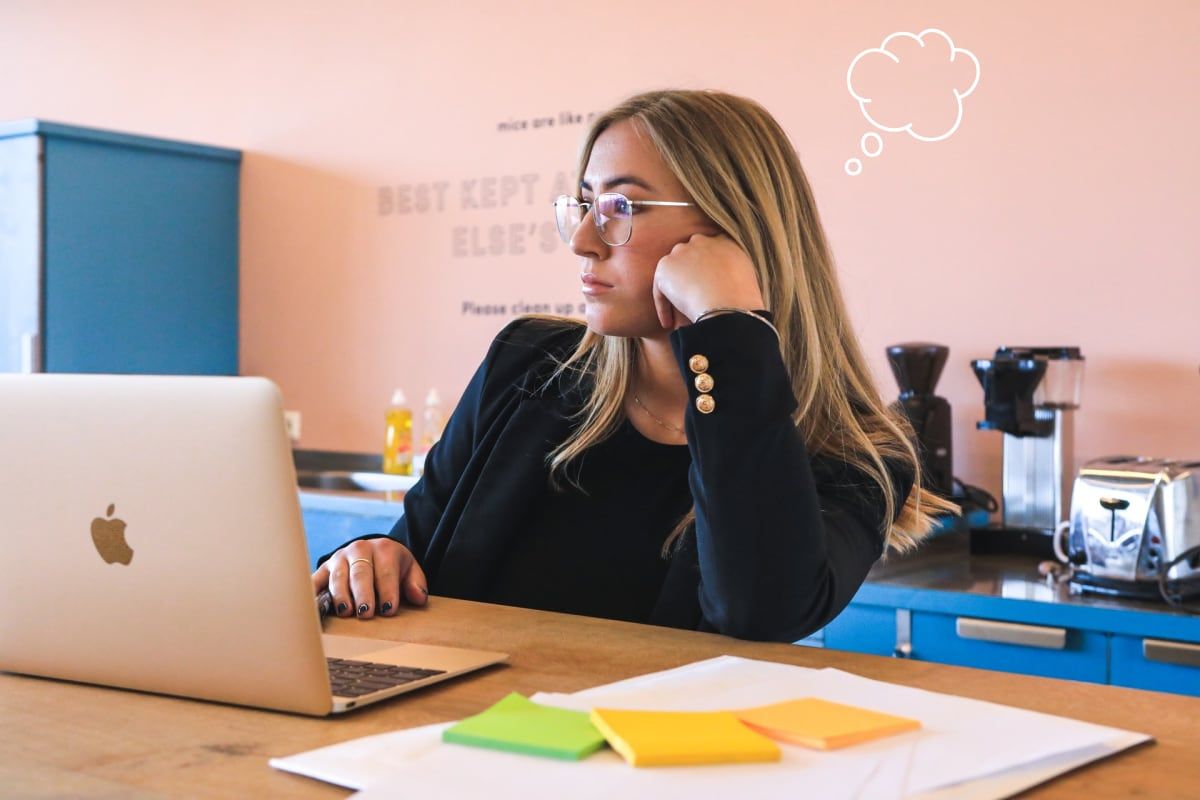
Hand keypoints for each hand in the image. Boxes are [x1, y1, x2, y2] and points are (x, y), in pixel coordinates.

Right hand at [311, 538, 428, 618]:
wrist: (372, 551)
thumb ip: (416, 584)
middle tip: (366, 614)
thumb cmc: (393, 566)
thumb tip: (418, 597)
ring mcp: (339, 558)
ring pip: (338, 577)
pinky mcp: (324, 568)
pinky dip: (313, 592)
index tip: (388, 610)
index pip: (386, 572)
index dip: (388, 591)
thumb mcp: (410, 570)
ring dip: (341, 595)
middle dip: (363, 594)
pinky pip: (315, 579)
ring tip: (346, 612)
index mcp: (384, 549)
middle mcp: (359, 549)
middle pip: (360, 573)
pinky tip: (313, 605)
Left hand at [652, 233, 765, 329]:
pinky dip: (664, 307)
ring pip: (673, 272)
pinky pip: (660, 289)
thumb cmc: (742, 300)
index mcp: (725, 242)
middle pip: (690, 256)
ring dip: (675, 292)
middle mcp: (702, 241)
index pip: (711, 250)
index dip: (706, 270)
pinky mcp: (665, 266)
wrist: (728, 304)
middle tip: (691, 298)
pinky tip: (669, 323)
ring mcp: (682, 251)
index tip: (707, 287)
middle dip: (688, 275)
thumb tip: (725, 285)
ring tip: (677, 315)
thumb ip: (734, 273)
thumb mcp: (747, 279)